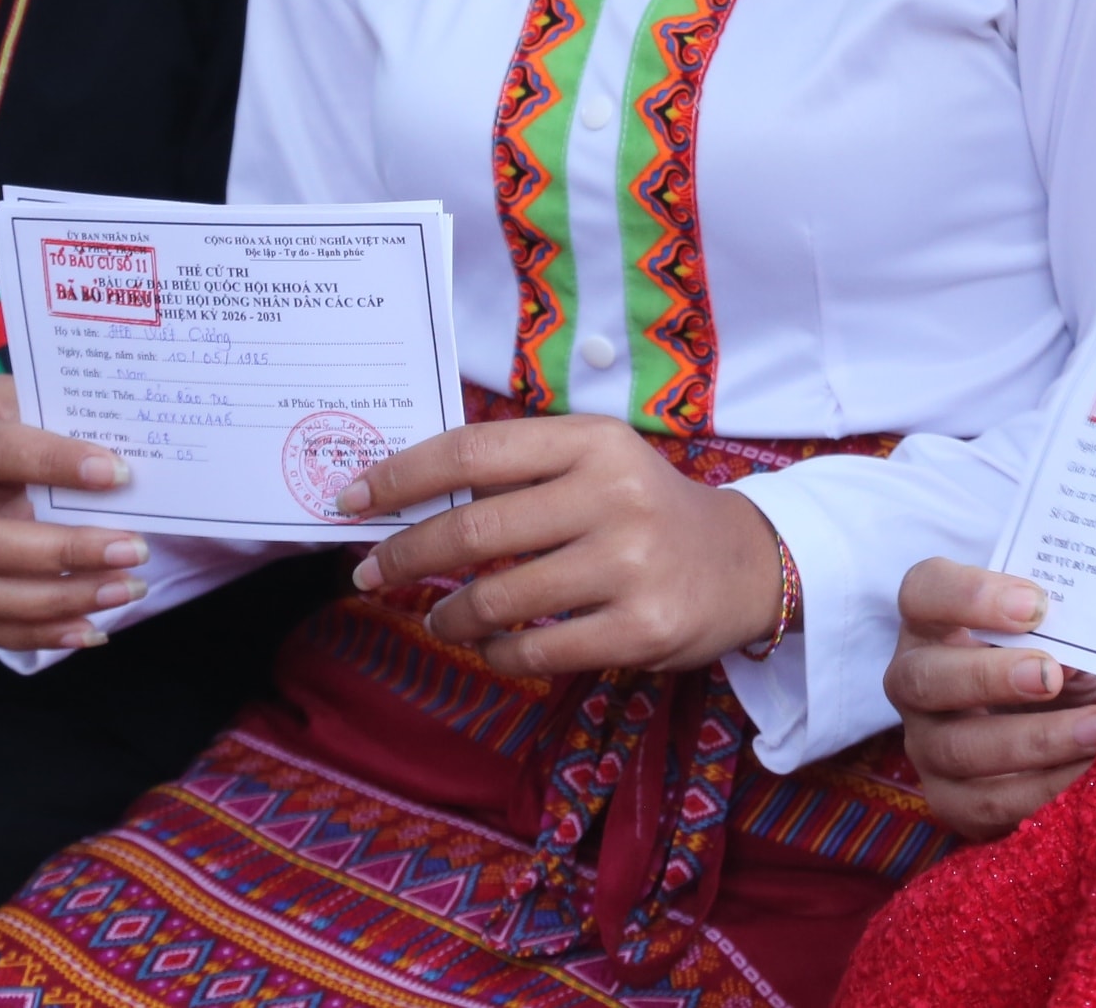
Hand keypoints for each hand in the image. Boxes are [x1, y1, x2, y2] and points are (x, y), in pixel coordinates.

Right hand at [0, 375, 150, 650]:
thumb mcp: (14, 402)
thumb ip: (55, 426)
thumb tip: (125, 469)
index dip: (53, 462)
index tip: (118, 474)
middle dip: (65, 552)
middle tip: (133, 551)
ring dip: (60, 601)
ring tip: (124, 590)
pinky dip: (35, 633)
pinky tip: (87, 627)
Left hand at [345, 413, 781, 677]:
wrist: (743, 564)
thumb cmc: (644, 510)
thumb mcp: (595, 466)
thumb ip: (517, 475)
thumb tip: (407, 501)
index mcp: (592, 441)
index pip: (473, 452)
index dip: (402, 477)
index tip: (353, 500)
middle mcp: (613, 494)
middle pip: (475, 529)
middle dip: (406, 555)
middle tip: (370, 573)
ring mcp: (630, 564)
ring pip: (498, 599)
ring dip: (449, 615)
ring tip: (440, 618)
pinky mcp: (641, 629)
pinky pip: (535, 650)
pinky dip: (497, 653)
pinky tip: (495, 646)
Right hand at [886, 558, 1095, 839]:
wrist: (1056, 721)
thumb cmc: (1052, 657)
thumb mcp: (1060, 634)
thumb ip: (1068, 633)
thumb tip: (1079, 660)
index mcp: (932, 621)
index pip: (923, 592)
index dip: (970, 596)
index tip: (1035, 605)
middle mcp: (914, 682)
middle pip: (922, 678)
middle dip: (989, 677)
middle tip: (1052, 675)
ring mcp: (925, 744)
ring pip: (957, 748)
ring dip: (1033, 740)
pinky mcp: (949, 800)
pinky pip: (985, 804)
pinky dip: (1043, 788)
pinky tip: (1088, 767)